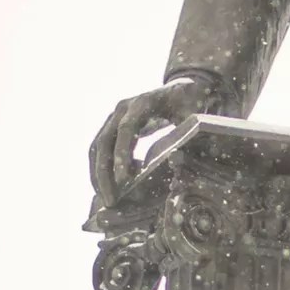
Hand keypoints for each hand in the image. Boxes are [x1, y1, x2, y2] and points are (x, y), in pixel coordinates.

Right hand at [88, 72, 225, 201]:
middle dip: (103, 173)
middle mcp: (122, 108)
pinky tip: (111, 188)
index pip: (126, 129)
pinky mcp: (112, 127)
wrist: (180, 89)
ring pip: (96, 147)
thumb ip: (189, 134)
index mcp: (142, 103)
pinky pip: (100, 150)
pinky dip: (102, 169)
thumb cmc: (189, 102)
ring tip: (106, 199)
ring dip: (97, 174)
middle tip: (110, 200)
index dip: (122, 154)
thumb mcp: (194, 114)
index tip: (122, 180)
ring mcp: (114, 117)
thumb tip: (180, 159)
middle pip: (103, 141)